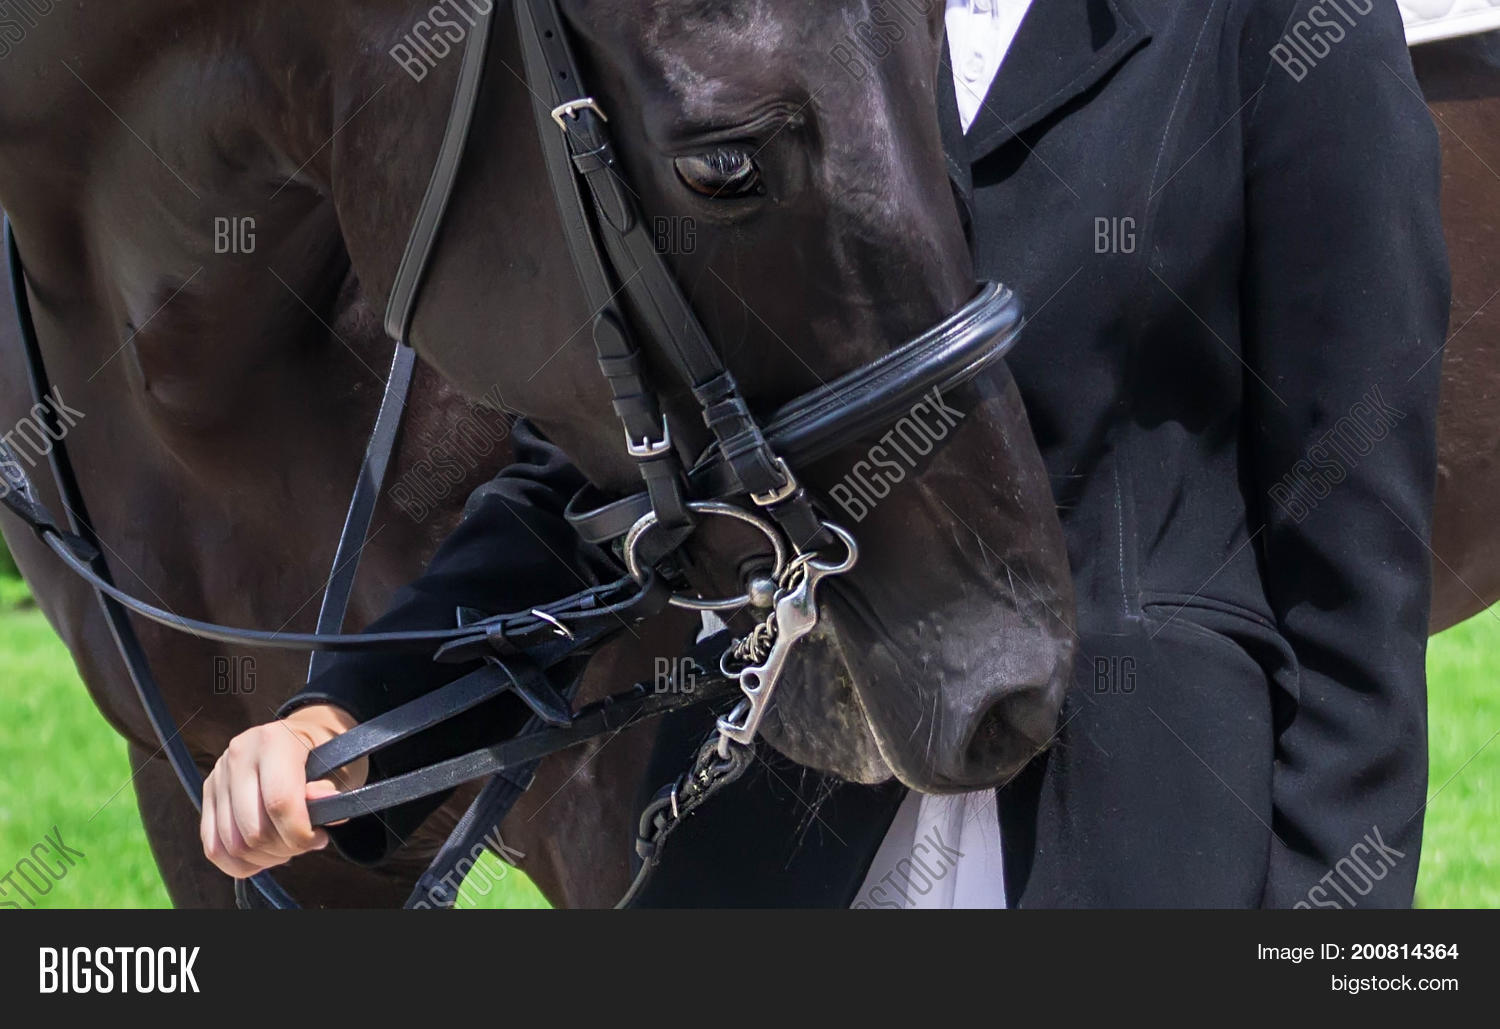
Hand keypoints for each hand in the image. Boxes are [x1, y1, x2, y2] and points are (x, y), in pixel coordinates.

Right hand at [200, 704, 367, 878]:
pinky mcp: (208, 793)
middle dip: (285, 848)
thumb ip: (332, 787)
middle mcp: (240, 753)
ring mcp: (219, 774)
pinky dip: (239, 863)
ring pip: (232, 843)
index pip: (280, 802)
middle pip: (253, 829)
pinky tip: (264, 856)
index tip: (320, 838)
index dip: (300, 833)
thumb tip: (320, 800)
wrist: (305, 737)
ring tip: (287, 845)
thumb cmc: (327, 755)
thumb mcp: (342, 766)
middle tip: (305, 842)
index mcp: (275, 740)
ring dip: (264, 858)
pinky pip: (213, 846)